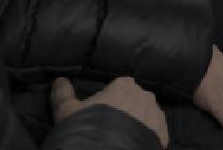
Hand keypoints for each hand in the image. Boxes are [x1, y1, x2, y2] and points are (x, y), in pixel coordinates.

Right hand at [52, 77, 168, 148]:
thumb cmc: (86, 126)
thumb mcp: (67, 110)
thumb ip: (63, 93)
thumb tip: (58, 80)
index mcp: (124, 84)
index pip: (119, 88)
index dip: (110, 101)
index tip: (102, 113)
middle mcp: (144, 95)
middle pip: (135, 101)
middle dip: (127, 110)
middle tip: (112, 127)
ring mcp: (156, 114)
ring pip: (147, 115)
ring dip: (139, 122)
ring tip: (124, 137)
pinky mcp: (163, 132)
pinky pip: (157, 132)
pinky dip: (148, 136)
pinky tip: (135, 144)